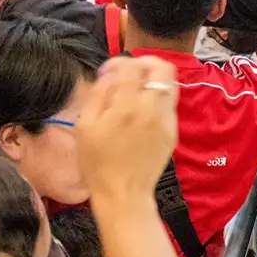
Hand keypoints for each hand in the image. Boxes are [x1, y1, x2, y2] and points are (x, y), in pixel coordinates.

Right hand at [76, 56, 178, 200]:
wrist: (123, 195)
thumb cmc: (97, 163)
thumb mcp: (84, 126)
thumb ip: (98, 93)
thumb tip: (110, 74)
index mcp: (127, 106)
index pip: (132, 66)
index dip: (119, 62)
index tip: (108, 72)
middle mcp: (152, 108)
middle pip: (162, 67)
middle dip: (144, 62)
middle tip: (129, 73)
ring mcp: (166, 120)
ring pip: (170, 82)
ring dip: (153, 79)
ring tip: (135, 90)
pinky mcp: (172, 131)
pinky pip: (169, 103)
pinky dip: (157, 98)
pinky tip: (141, 111)